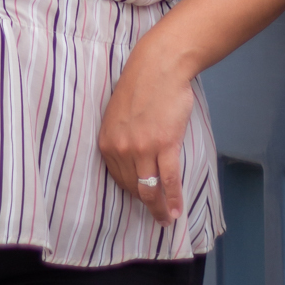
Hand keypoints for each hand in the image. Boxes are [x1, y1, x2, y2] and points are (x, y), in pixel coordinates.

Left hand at [97, 27, 196, 231]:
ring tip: (166, 219)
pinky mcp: (165, 145)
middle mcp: (121, 148)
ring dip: (159, 209)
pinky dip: (174, 200)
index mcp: (107, 141)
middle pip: (133, 187)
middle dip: (145, 204)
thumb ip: (121, 138)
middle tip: (156, 215)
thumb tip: (131, 160)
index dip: (130, 191)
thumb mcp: (118, 114)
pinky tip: (177, 212)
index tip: (140, 198)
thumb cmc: (141, 85)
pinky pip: (169, 181)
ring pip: (150, 190)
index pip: (117, 178)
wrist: (159, 65)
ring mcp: (143, 148)